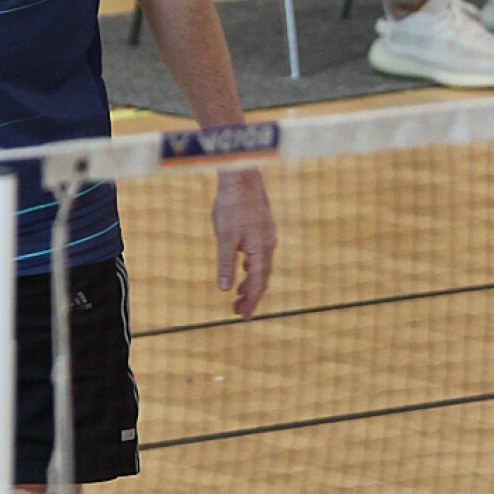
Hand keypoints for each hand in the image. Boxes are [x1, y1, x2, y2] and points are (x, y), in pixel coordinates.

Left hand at [212, 167, 275, 319]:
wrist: (241, 175)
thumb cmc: (231, 204)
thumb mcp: (224, 236)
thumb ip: (226, 263)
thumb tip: (224, 289)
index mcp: (261, 249)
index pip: (257, 283)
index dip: (250, 302)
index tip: (243, 317)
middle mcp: (268, 244)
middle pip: (262, 278)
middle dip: (250, 296)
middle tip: (239, 313)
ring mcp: (267, 234)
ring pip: (261, 266)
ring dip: (250, 282)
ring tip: (238, 296)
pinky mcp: (262, 226)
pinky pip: (260, 255)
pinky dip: (252, 267)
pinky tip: (244, 268)